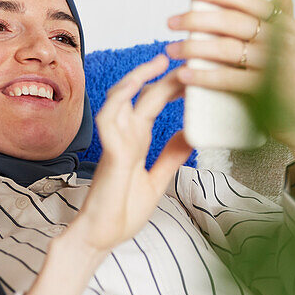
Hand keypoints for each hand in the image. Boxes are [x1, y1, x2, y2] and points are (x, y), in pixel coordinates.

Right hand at [68, 54, 192, 251]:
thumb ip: (171, 156)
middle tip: (185, 55)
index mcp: (137, 140)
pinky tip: (134, 86)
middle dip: (164, 73)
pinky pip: (109, 120)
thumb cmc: (122, 212)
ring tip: (160, 61)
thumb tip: (192, 134)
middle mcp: (125, 135)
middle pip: (145, 95)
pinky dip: (120, 101)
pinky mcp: (109, 155)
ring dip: (139, 77)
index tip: (193, 69)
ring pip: (122, 98)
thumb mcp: (157, 181)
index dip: (173, 84)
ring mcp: (115, 143)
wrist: (100, 239)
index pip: (156, 102)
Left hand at [165, 0, 294, 151]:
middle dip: (196, 19)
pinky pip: (227, 78)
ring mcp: (273, 64)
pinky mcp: (264, 89)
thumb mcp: (292, 39)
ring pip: (226, 48)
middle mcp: (280, 40)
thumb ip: (284, 11)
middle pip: (231, 21)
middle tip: (172, 23)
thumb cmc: (291, 77)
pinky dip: (203, 76)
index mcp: (283, 24)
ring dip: (193, 48)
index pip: (247, 0)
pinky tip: (185, 75)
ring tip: (172, 50)